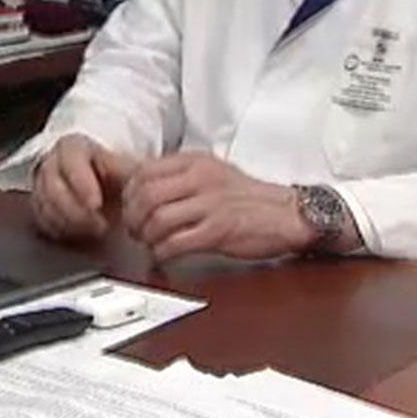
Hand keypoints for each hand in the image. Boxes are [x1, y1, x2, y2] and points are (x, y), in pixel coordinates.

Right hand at [31, 135, 136, 241]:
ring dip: (70, 223)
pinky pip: (42, 220)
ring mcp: (42, 184)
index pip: (70, 162)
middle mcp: (52, 163)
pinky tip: (80, 232)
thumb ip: (131, 174)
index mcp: (73, 147)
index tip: (96, 204)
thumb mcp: (127, 168)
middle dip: (76, 211)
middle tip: (100, 225)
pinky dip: (61, 230)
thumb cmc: (114, 174)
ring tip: (96, 230)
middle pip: (52, 188)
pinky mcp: (39, 205)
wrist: (103, 185)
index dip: (82, 184)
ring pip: (45, 206)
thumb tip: (143, 184)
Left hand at [122, 152, 313, 263]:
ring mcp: (210, 204)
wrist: (287, 213)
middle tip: (135, 231)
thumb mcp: (211, 173)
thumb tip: (141, 184)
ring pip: (157, 219)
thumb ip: (178, 176)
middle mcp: (200, 178)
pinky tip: (164, 256)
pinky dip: (162, 253)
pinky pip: (176, 243)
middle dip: (133, 218)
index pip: (144, 171)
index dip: (128, 194)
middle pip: (145, 196)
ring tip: (149, 244)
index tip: (129, 207)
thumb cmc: (248, 197)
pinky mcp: (218, 230)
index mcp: (195, 161)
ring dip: (146, 237)